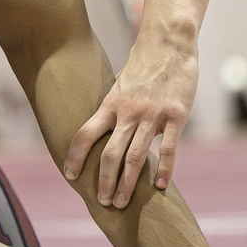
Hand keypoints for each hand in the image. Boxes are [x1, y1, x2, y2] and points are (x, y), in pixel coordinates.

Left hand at [64, 37, 196, 207]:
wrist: (169, 43)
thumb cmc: (143, 65)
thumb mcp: (119, 84)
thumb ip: (113, 106)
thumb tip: (100, 124)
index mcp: (111, 103)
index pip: (85, 133)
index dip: (75, 156)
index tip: (70, 175)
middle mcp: (128, 111)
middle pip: (110, 153)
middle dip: (104, 181)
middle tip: (102, 202)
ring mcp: (152, 114)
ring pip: (136, 156)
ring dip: (128, 183)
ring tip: (122, 202)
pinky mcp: (176, 116)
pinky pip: (169, 149)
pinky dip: (165, 170)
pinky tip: (161, 186)